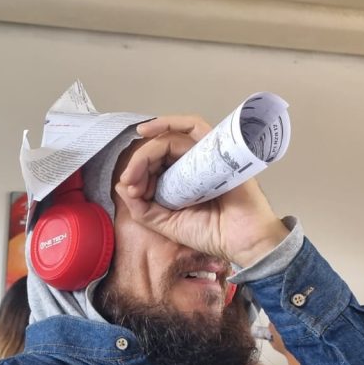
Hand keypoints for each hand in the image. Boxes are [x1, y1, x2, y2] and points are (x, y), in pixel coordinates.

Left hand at [115, 115, 289, 265]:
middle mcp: (192, 164)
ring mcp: (206, 155)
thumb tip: (122, 185)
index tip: (132, 190)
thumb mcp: (167, 224)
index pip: (155, 164)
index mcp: (181, 180)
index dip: (138, 172)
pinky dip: (171, 123)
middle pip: (161, 148)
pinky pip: (194, 126)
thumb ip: (143, 209)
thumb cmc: (212, 233)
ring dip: (150, 148)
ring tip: (136, 166)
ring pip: (172, 137)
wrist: (241, 242)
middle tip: (131, 180)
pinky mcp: (217, 150)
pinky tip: (149, 130)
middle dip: (139, 162)